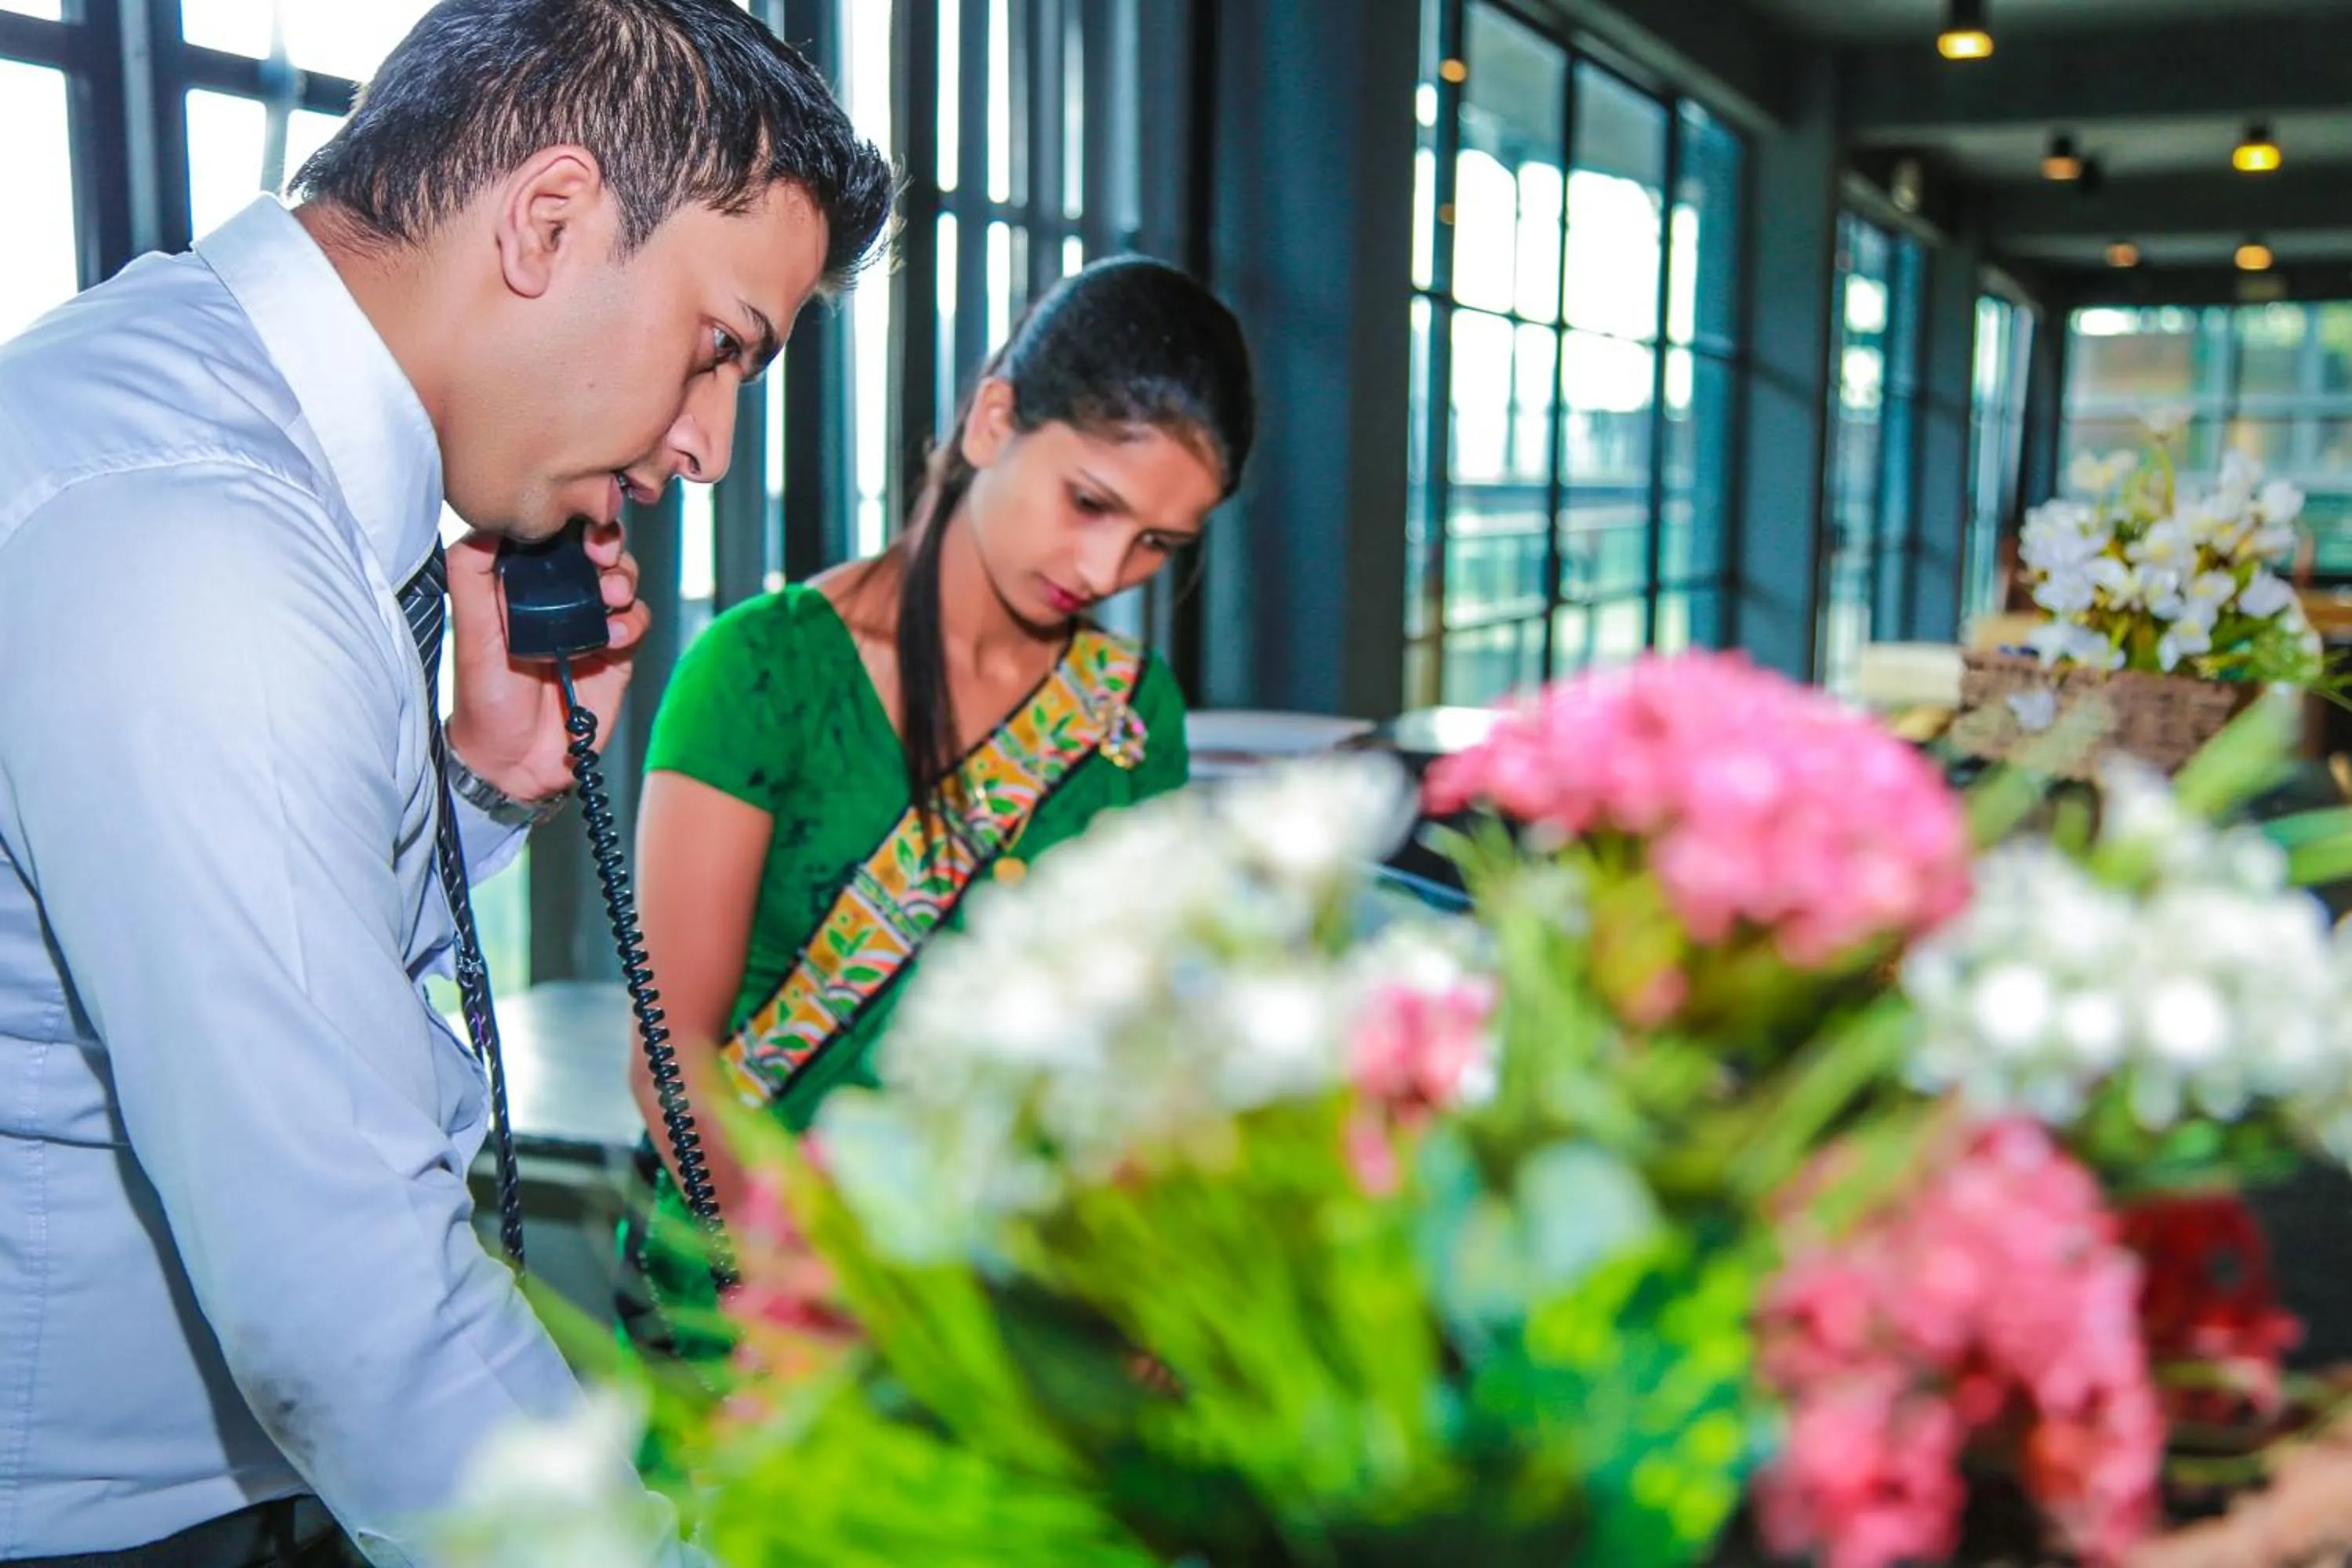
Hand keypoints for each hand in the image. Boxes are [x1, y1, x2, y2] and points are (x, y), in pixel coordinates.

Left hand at [442, 521, 650, 800]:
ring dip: (624, 580)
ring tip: (612, 597)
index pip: (553, 537)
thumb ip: (471, 576)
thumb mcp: (470, 634)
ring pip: (623, 581)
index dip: (571, 524)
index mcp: (522, 585)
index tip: (576, 528)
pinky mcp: (616, 654)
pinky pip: (636, 623)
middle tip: (603, 556)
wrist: (517, 762)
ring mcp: (591, 624)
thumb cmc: (485, 701)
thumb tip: (487, 523)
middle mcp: (559, 598)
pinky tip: (612, 639)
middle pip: (597, 551)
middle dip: (608, 545)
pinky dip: (632, 623)